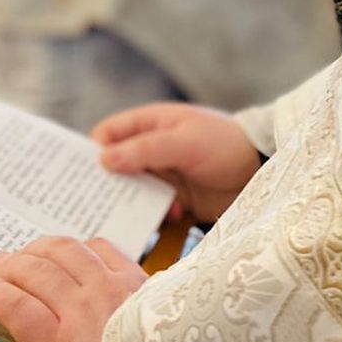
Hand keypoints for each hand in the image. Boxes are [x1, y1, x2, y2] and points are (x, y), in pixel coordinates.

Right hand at [93, 103, 260, 224]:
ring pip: (133, 192)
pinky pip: (153, 209)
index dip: (91, 151)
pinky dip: (155, 216)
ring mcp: (164, 175)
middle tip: (94, 205)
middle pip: (115, 167)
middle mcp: (151, 149)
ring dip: (134, 204)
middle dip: (108, 185)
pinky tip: (171, 217)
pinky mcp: (176, 198)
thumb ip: (145, 150)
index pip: (108, 135)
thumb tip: (103, 159)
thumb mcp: (184, 142)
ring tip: (138, 215)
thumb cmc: (224, 144)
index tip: (78, 175)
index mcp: (150, 124)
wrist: (263, 170)